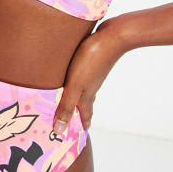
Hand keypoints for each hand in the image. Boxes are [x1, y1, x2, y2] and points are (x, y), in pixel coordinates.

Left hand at [52, 15, 132, 134]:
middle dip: (78, 113)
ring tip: (70, 99)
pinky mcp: (94, 60)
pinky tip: (74, 73)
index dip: (81, 125)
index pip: (84, 114)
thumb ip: (66, 106)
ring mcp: (94, 73)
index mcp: (87, 94)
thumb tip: (59, 130)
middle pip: (85, 103)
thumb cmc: (92, 60)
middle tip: (73, 120)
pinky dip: (78, 81)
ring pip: (85, 89)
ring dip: (78, 96)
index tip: (80, 135)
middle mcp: (92, 86)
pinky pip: (84, 75)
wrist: (113, 37)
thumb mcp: (75, 85)